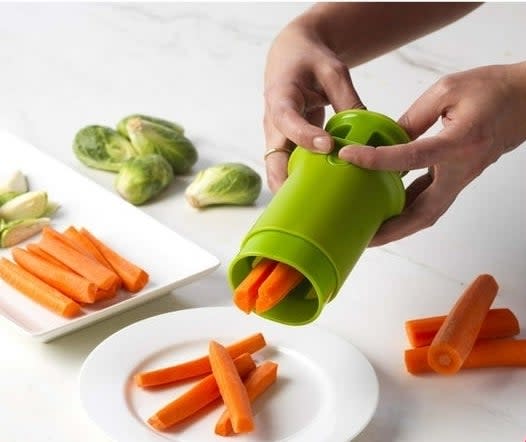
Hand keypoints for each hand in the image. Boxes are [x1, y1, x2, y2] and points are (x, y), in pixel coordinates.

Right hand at [263, 16, 363, 191]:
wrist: (290, 57)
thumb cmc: (310, 59)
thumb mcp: (333, 70)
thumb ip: (348, 99)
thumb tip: (369, 132)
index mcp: (280, 96)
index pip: (287, 120)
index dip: (305, 136)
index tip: (327, 146)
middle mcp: (273, 123)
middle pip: (273, 160)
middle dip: (287, 183)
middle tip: (310, 203)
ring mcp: (277, 137)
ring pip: (278, 170)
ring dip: (293, 190)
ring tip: (316, 210)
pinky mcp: (286, 145)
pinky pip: (290, 168)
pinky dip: (301, 183)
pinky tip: (321, 197)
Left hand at [338, 62, 525, 245]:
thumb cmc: (493, 90)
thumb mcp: (447, 90)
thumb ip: (413, 117)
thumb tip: (384, 140)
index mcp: (460, 143)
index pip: (412, 158)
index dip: (377, 159)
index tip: (348, 155)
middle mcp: (461, 169)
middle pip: (423, 212)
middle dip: (391, 229)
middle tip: (363, 236)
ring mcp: (461, 178)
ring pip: (427, 213)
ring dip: (398, 226)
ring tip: (369, 232)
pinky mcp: (457, 178)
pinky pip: (429, 201)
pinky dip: (406, 209)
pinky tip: (385, 208)